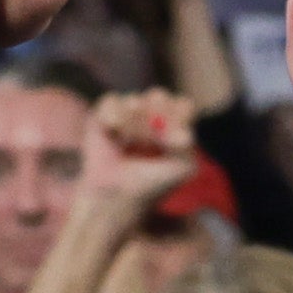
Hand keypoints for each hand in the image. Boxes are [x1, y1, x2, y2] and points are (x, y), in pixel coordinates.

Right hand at [69, 87, 200, 225]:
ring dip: (133, 124)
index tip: (169, 136)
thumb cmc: (151, 184)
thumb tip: (181, 131)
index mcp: (175, 125)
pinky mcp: (104, 114)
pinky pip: (112, 101)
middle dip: (154, 115)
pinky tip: (112, 132)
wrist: (115, 196)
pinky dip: (113, 116)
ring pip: (135, 101)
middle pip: (159, 96)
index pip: (183, 106)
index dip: (178, 115)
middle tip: (149, 134)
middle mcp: (153, 115)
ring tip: (127, 142)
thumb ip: (188, 147)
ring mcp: (128, 113)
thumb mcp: (181, 169)